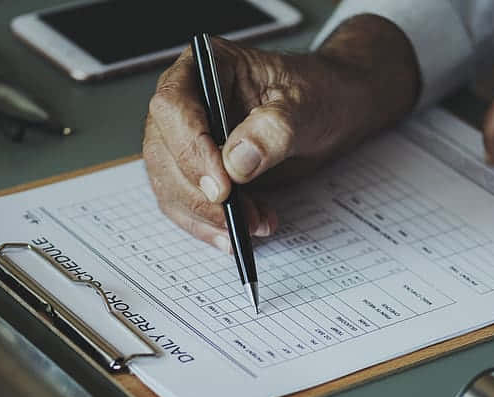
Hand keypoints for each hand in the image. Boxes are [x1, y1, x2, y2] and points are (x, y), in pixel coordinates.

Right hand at [143, 15, 419, 249]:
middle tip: (236, 218)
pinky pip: (186, 206)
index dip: (190, 148)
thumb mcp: (305, 106)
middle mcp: (185, 102)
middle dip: (199, 194)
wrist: (330, 113)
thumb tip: (236, 163)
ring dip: (207, 217)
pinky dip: (211, 226)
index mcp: (204, 67)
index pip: (173, 106)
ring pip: (170, 186)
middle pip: (164, 153)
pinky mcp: (195, 174)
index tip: (222, 186)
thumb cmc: (317, 95)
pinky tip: (243, 233)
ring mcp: (185, 140)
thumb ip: (273, 130)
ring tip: (255, 224)